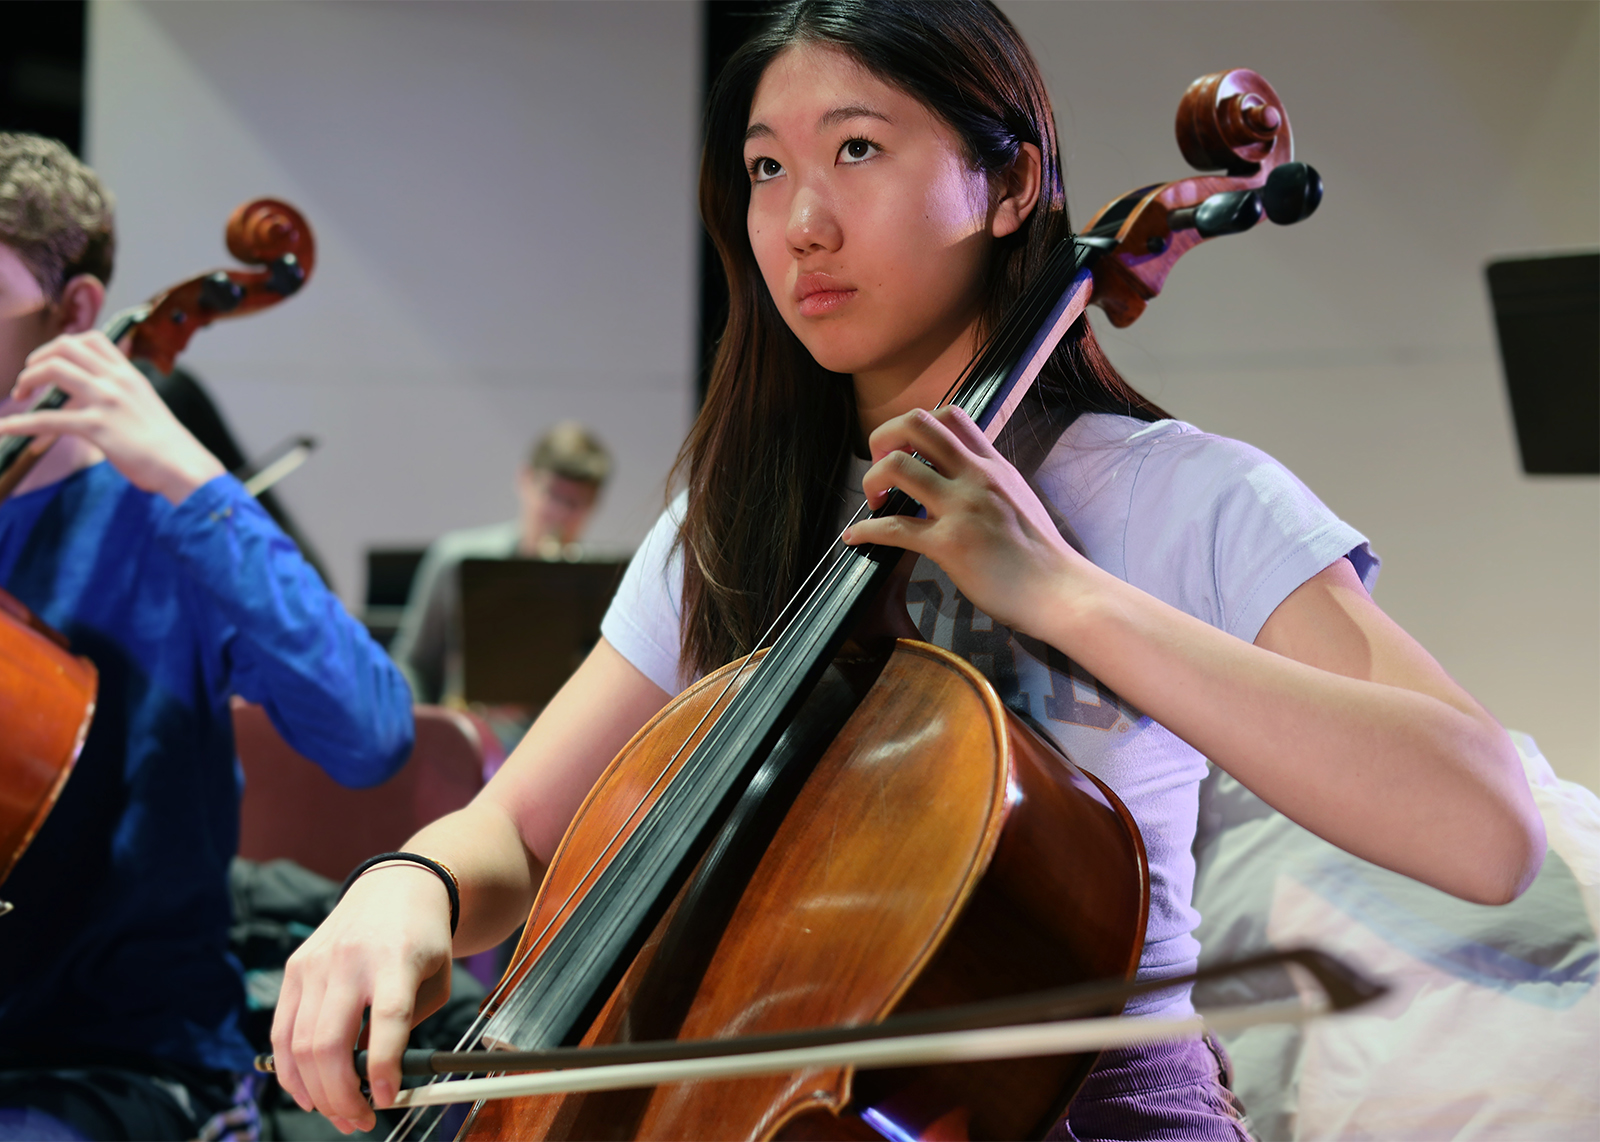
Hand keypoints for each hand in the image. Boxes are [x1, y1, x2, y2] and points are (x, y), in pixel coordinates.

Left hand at [3, 331, 223, 503]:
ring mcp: (106, 400)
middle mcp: (116, 380)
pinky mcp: (97, 426)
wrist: (182, 465)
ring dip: (26, 380)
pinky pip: (48, 418)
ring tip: (17, 396)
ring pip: (53, 370)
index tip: (50, 362)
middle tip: (28, 381)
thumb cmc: (167, 444)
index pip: (91, 339)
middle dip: (38, 359)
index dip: (62, 345)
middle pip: (65, 347)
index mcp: (129, 374)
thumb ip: (122, 395)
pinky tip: (5, 429)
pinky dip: (20, 423)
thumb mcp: (146, 406)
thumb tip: (96, 400)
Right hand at [272, 865, 454, 1133]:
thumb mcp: (436, 980)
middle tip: (359, 1120)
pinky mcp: (294, 969)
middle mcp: (350, 961)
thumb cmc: (422, 939)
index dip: (384, 1066)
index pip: (387, 1019)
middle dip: (341, 1095)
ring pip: (299, 1045)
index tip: (387, 1099)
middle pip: (329, 1042)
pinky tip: (307, 1091)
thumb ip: (410, 1028)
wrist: (396, 887)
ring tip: (339, 1113)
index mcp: (396, 959)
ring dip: (316, 1092)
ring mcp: (316, 964)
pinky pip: (281, 1031)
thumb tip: (378, 1082)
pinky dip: (290, 1070)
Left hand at [842, 407, 1084, 637]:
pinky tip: (856, 537)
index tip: (906, 449)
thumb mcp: (1018, 499)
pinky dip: (866, 530)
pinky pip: (894, 527)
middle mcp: (976, 477)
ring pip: (897, 466)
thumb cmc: (1041, 554)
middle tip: (880, 464)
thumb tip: (961, 480)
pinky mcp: (949, 544)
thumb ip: (988, 484)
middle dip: (884, 436)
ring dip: (872, 479)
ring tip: (873, 499)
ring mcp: (962, 508)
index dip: (917, 425)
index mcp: (992, 466)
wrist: (1060, 590)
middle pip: (917, 424)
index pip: (951, 415)